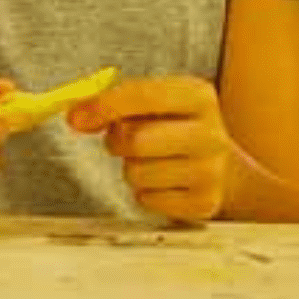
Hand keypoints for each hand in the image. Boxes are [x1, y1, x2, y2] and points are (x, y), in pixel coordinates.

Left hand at [67, 76, 232, 223]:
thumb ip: (117, 103)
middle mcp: (211, 133)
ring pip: (137, 173)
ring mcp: (210, 171)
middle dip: (117, 141)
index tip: (76, 117)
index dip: (104, 105)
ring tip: (150, 161)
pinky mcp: (203, 203)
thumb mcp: (158, 104)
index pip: (142, 95)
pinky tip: (163, 182)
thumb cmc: (176, 128)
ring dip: (132, 168)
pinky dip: (145, 192)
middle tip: (124, 140)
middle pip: (136, 140)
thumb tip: (78, 117)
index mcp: (199, 96)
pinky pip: (147, 200)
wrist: (222, 167)